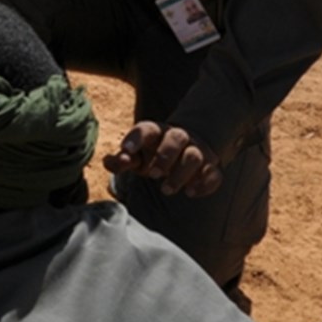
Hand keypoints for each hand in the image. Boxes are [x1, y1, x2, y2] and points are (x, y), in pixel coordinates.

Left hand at [103, 121, 222, 197]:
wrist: (186, 147)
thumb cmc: (153, 154)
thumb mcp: (137, 156)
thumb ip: (123, 160)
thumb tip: (107, 162)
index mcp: (156, 132)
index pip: (146, 129)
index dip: (135, 138)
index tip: (125, 150)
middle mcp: (179, 138)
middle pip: (176, 138)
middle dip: (164, 156)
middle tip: (153, 175)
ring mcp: (197, 151)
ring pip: (194, 156)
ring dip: (181, 174)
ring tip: (166, 190)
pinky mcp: (211, 166)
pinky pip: (214, 172)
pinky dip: (204, 183)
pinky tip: (191, 192)